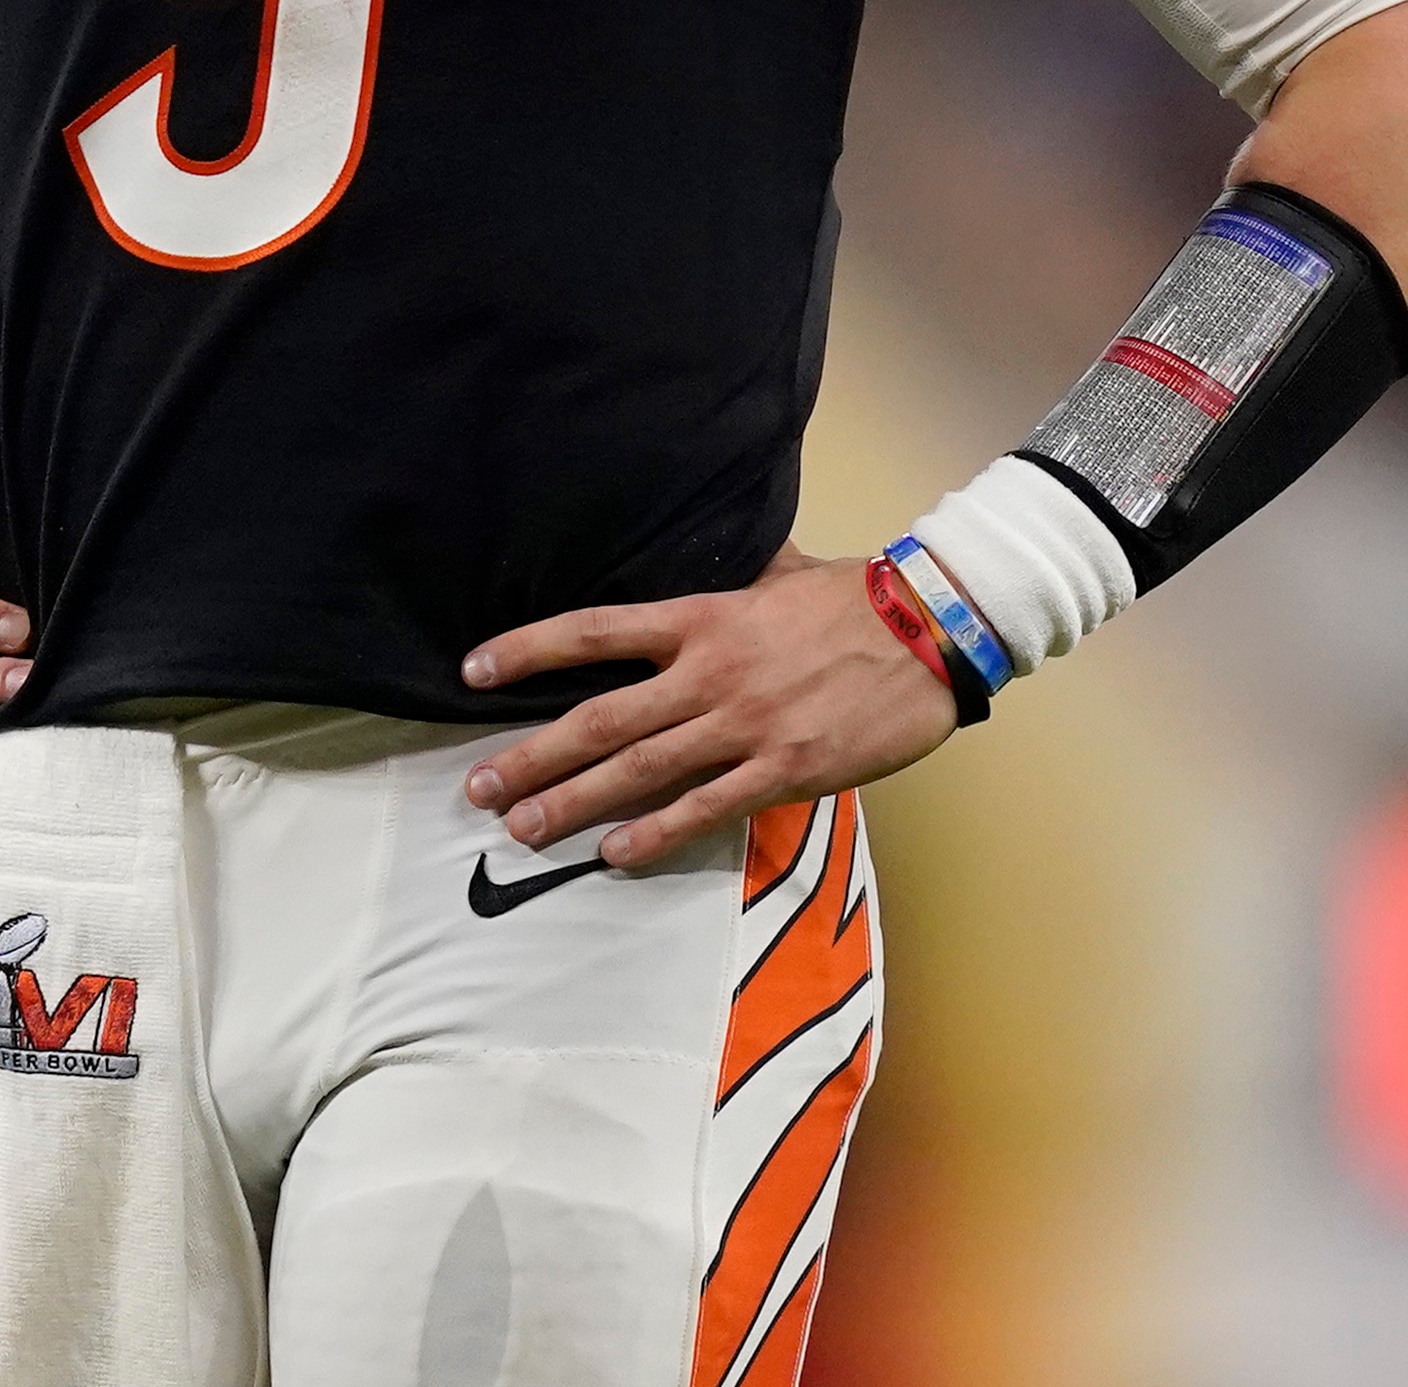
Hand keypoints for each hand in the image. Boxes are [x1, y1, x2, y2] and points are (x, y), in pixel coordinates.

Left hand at [457, 548, 958, 870]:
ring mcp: (745, 725)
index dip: (528, 651)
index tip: (473, 671)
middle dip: (532, 756)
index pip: (596, 631)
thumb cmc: (862, 596)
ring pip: (640, 770)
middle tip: (479, 788)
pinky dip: (655, 834)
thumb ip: (741, 576)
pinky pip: (705, 808)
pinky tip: (615, 855)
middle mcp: (712, 672)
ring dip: (574, 803)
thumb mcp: (786, 571)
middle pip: (600, 718)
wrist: (935, 630)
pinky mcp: (784, 769)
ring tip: (523, 829)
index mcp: (706, 617)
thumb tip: (724, 552)